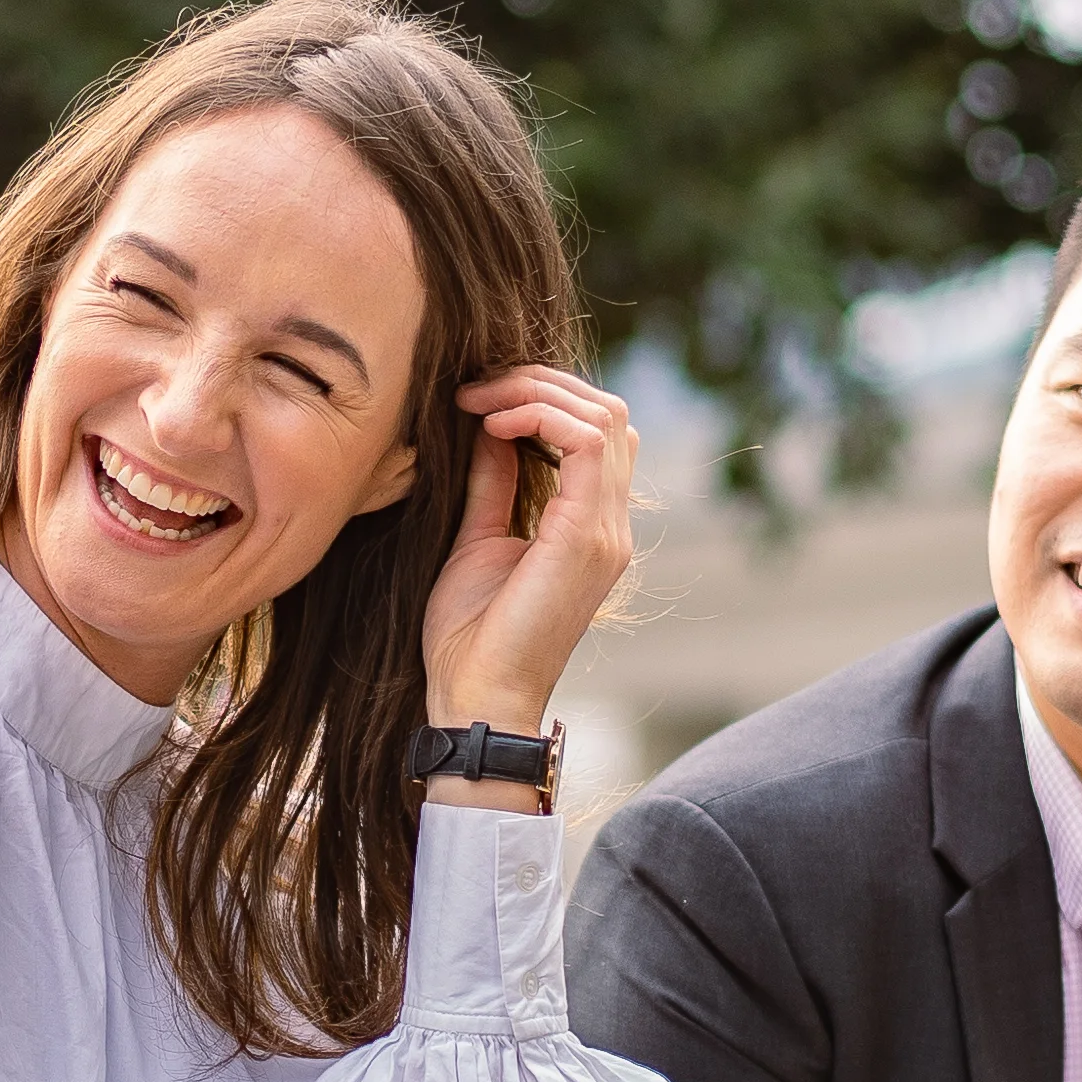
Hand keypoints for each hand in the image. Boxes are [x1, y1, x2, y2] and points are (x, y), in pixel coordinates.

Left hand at [417, 364, 640, 742]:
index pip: (596, 431)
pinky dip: (537, 416)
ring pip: (602, 416)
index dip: (541, 398)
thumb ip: (492, 482)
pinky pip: (586, 442)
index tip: (476, 402)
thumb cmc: (470, 637)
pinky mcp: (586, 537)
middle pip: (606, 411)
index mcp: (592, 527)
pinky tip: (491, 425)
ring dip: (534, 392)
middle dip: (538, 383)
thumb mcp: (477, 539)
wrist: (476, 698)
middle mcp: (612, 525)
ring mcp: (607, 531)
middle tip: (475, 391)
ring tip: (478, 402)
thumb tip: (487, 427)